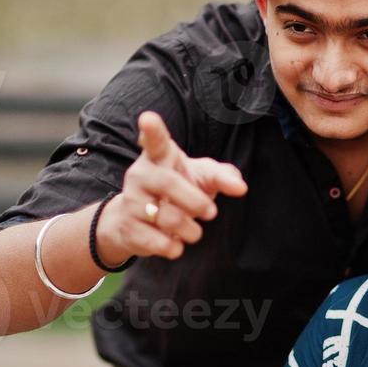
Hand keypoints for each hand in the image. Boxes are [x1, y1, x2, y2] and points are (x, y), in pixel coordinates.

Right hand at [96, 110, 248, 262]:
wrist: (135, 221)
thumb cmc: (177, 191)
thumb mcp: (201, 178)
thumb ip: (222, 177)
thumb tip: (241, 187)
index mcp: (159, 156)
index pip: (155, 140)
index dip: (152, 130)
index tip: (148, 119)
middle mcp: (140, 174)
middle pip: (169, 184)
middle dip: (196, 202)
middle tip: (211, 213)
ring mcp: (130, 200)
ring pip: (166, 217)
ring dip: (190, 230)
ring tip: (194, 232)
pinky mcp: (127, 227)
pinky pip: (156, 241)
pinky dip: (173, 247)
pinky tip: (176, 245)